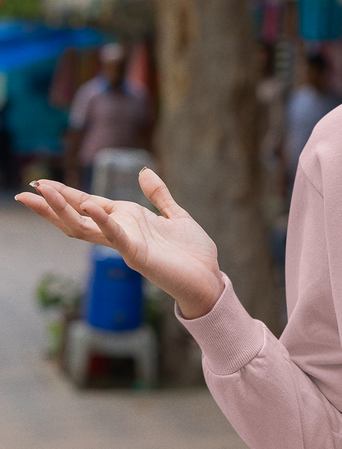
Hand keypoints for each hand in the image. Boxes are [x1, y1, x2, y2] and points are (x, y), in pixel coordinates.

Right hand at [15, 169, 223, 320]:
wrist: (209, 278)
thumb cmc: (193, 251)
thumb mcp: (176, 215)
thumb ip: (158, 195)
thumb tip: (144, 170)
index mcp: (127, 220)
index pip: (87, 204)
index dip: (64, 193)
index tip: (39, 183)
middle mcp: (120, 232)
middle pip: (76, 217)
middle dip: (51, 205)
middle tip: (25, 193)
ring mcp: (125, 245)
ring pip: (87, 228)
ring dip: (65, 211)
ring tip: (45, 193)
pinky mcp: (138, 256)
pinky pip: (116, 237)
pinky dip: (103, 221)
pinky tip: (90, 206)